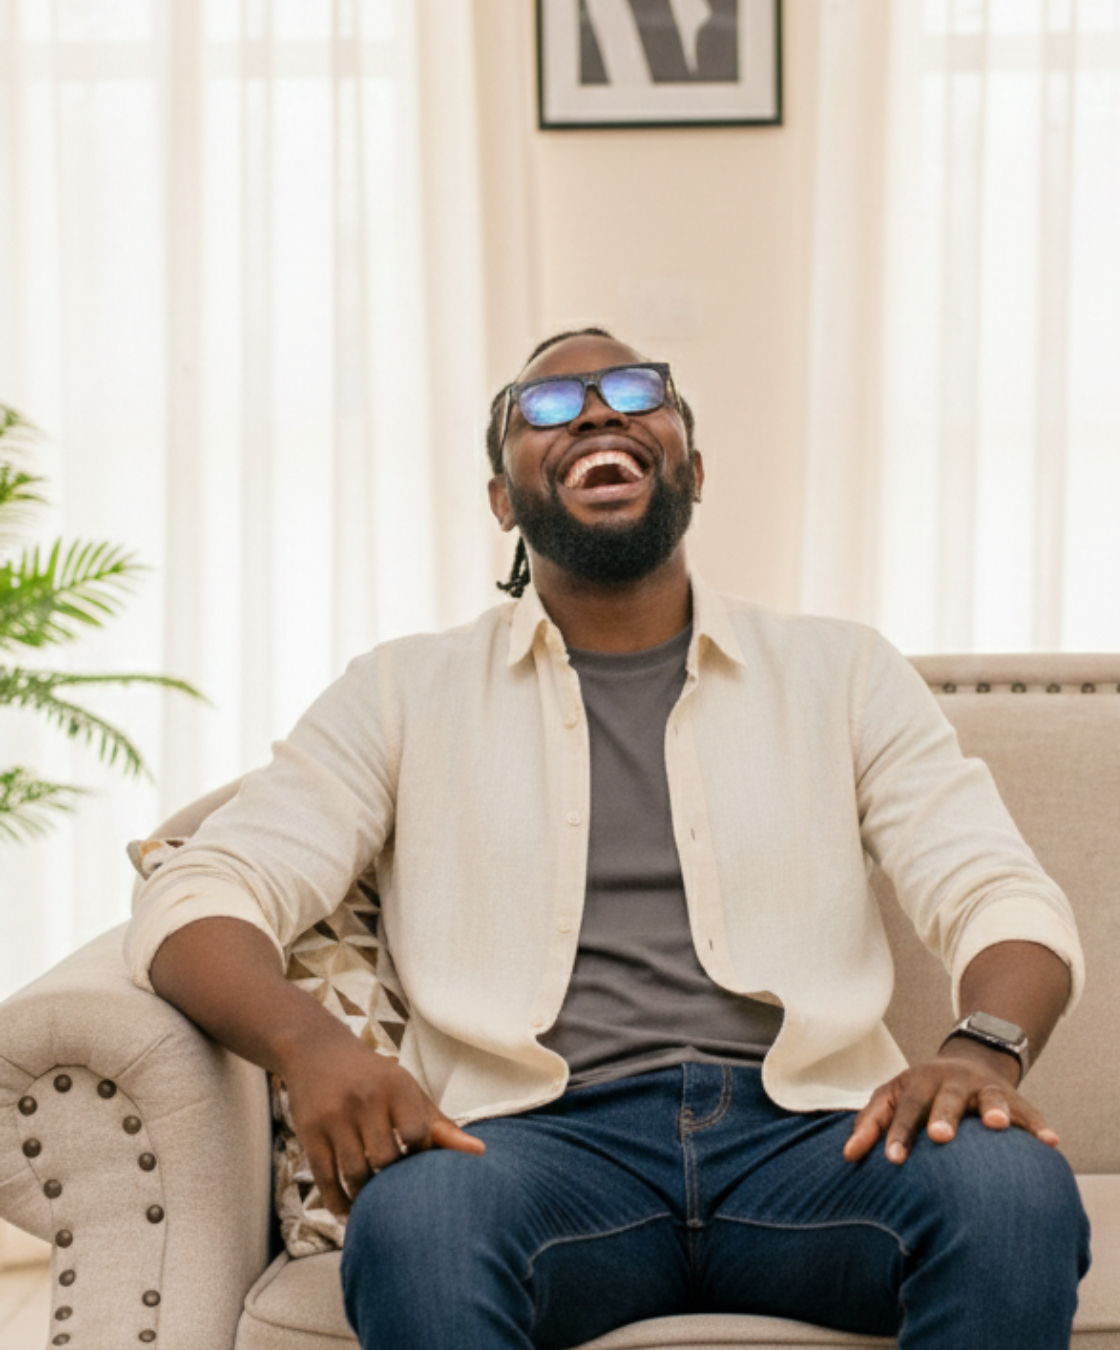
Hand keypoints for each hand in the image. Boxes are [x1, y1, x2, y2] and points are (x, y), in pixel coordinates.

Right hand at [280, 1023, 484, 1215]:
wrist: (318, 1052)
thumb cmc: (374, 1079)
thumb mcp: (407, 1091)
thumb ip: (440, 1125)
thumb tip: (480, 1153)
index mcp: (396, 1086)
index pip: (418, 1134)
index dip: (421, 1157)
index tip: (417, 1165)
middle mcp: (365, 1098)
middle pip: (386, 1159)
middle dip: (393, 1181)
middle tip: (398, 1194)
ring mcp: (335, 1116)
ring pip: (356, 1174)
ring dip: (366, 1197)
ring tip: (375, 1206)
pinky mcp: (309, 1133)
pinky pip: (325, 1179)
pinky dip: (339, 1202)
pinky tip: (349, 1211)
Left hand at [843, 1038, 1058, 1164]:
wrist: (968, 1061)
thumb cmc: (920, 1092)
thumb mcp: (892, 1097)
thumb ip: (871, 1124)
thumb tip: (847, 1156)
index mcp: (920, 1082)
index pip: (906, 1108)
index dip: (899, 1132)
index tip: (892, 1160)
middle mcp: (953, 1082)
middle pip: (947, 1098)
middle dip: (944, 1116)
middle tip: (940, 1136)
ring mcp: (985, 1088)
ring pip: (991, 1096)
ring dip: (994, 1109)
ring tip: (996, 1124)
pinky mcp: (1014, 1099)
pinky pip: (1029, 1112)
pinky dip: (1038, 1126)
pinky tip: (1050, 1143)